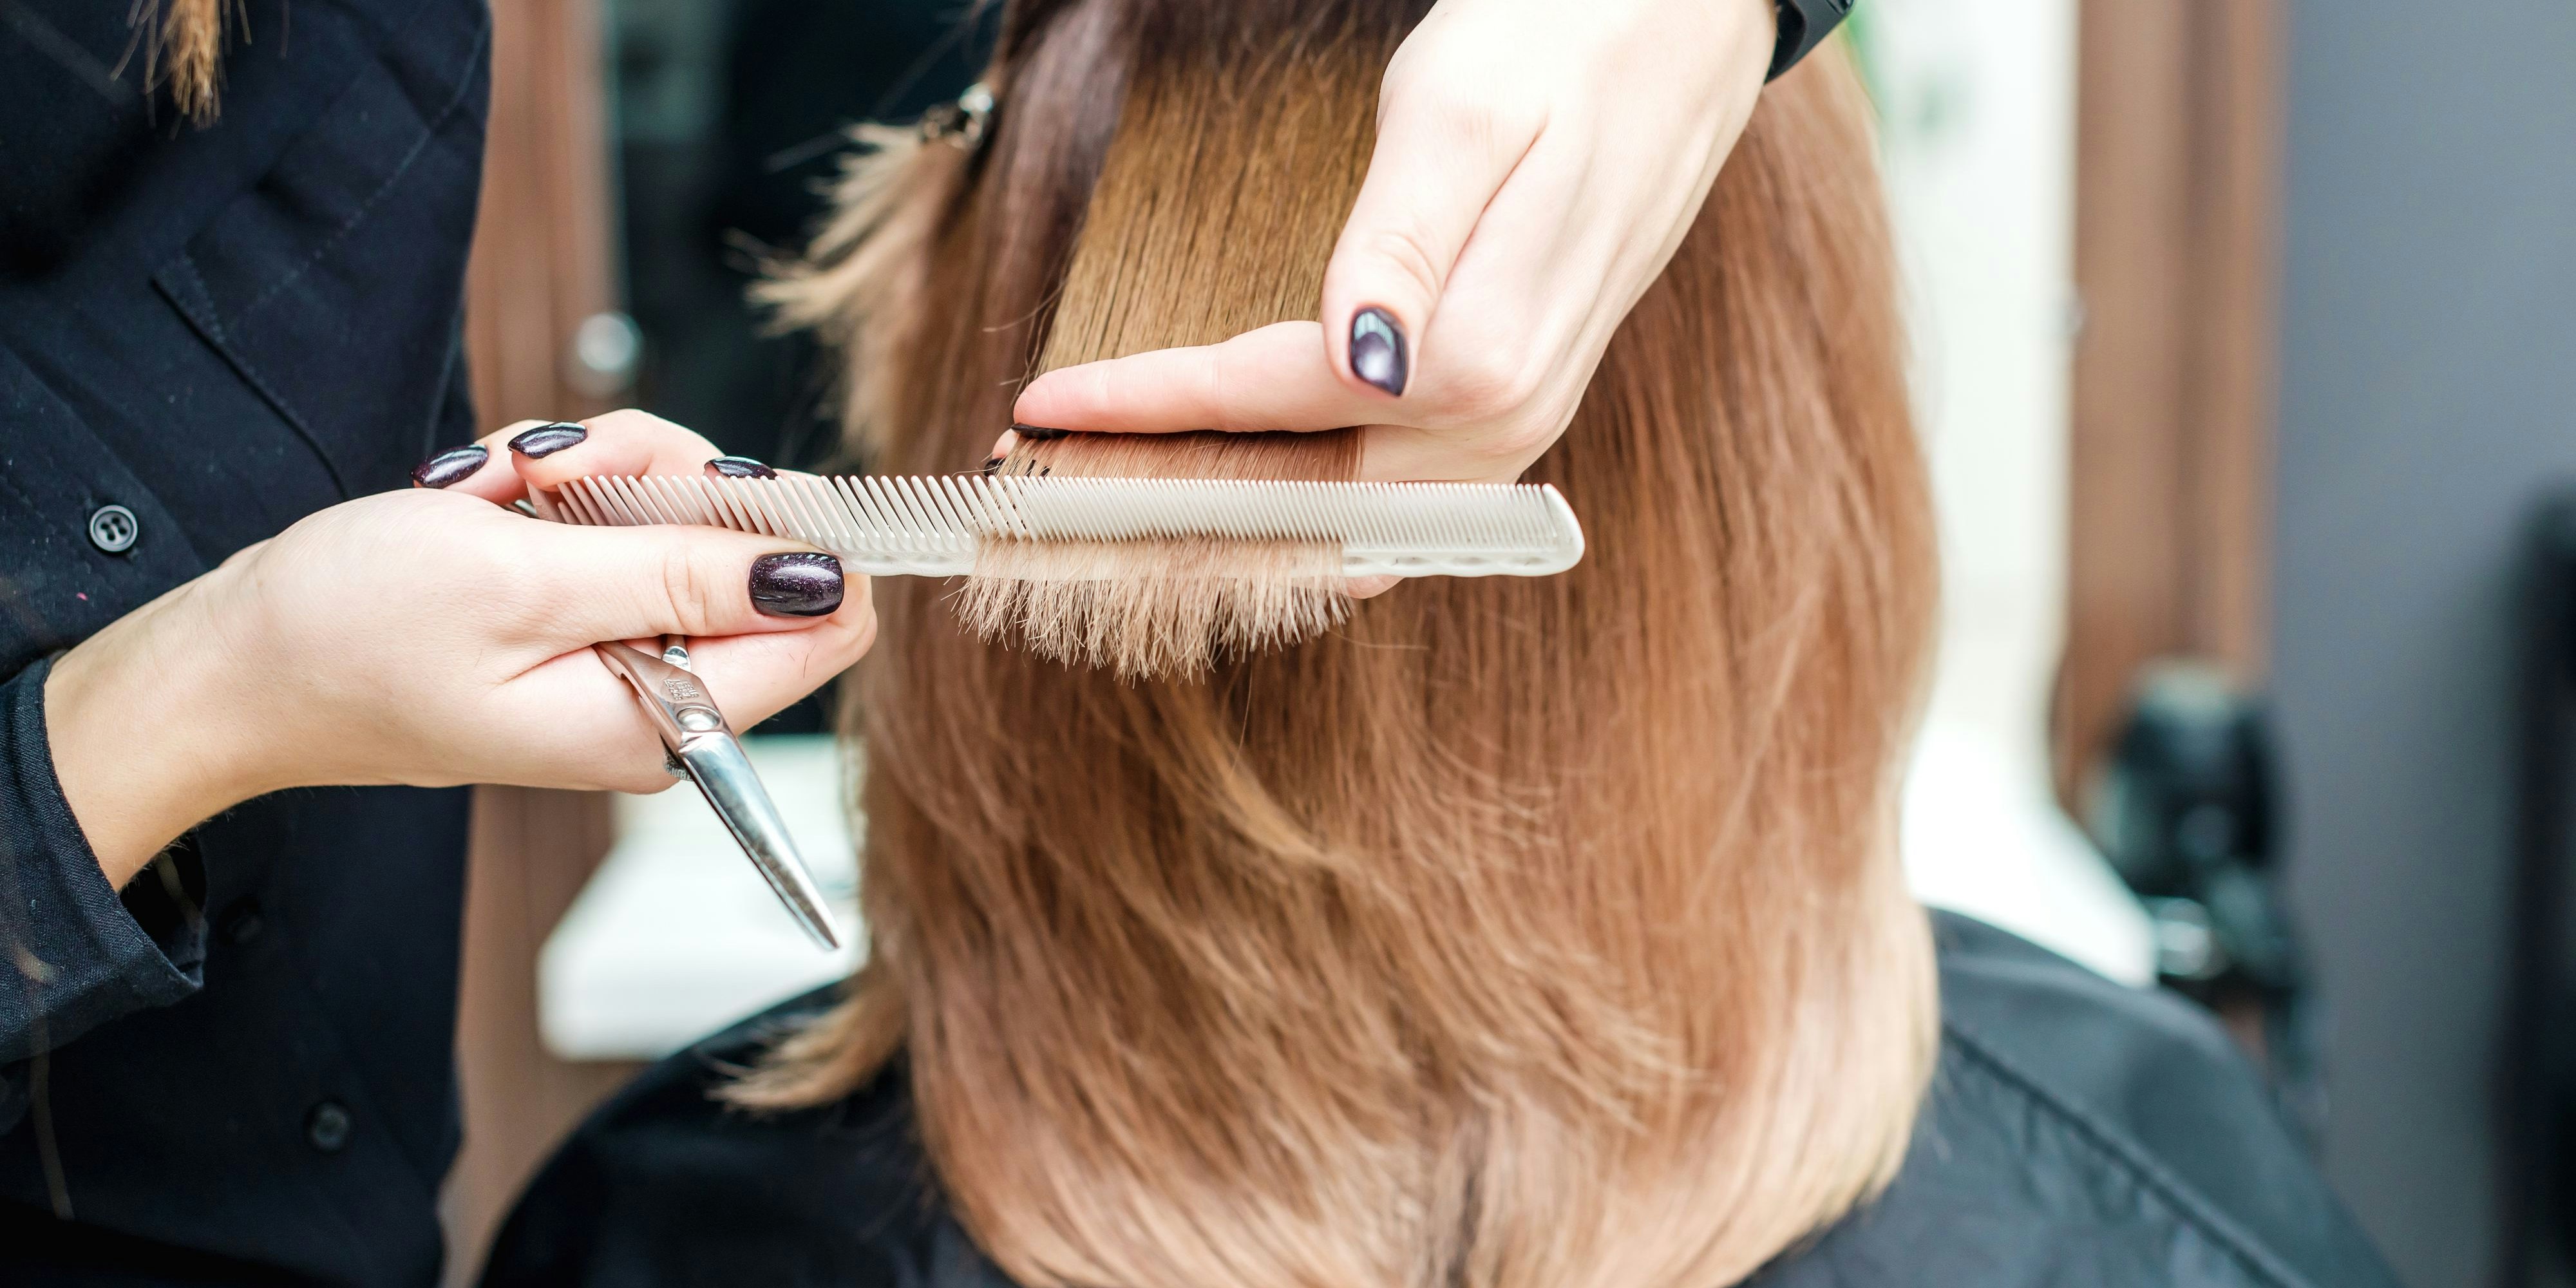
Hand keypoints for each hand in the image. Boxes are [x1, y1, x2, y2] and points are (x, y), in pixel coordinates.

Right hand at [45, 411, 873, 885]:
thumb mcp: (523, 583)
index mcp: (669, 715)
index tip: (718, 482)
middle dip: (669, 480)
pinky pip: (620, 522)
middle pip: (756, 550)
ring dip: (602, 472)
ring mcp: (622, 650)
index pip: (829, 625)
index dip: (800, 532)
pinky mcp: (580, 613)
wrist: (235, 664)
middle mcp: (663, 694)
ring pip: (684, 516)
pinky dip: (563, 489)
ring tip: (509, 485)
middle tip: (565, 475)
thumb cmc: (350, 633)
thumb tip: (821, 571)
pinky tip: (493, 496)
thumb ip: (680, 572)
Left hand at [1008, 0, 1775, 484]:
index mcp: (1478, 354)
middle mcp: (1502, 418)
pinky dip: (1305, 509)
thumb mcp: (1463, 115)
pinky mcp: (1517, 410)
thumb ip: (1401, 247)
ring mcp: (1517, 427)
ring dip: (1232, 517)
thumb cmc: (1562, 46)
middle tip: (1047, 481)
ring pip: (1350, 518)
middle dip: (1170, 497)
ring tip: (1120, 497)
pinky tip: (1245, 499)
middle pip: (1304, 496)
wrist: (1685, 34)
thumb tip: (1356, 362)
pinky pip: (1396, 499)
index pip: (1272, 404)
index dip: (1149, 409)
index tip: (1042, 407)